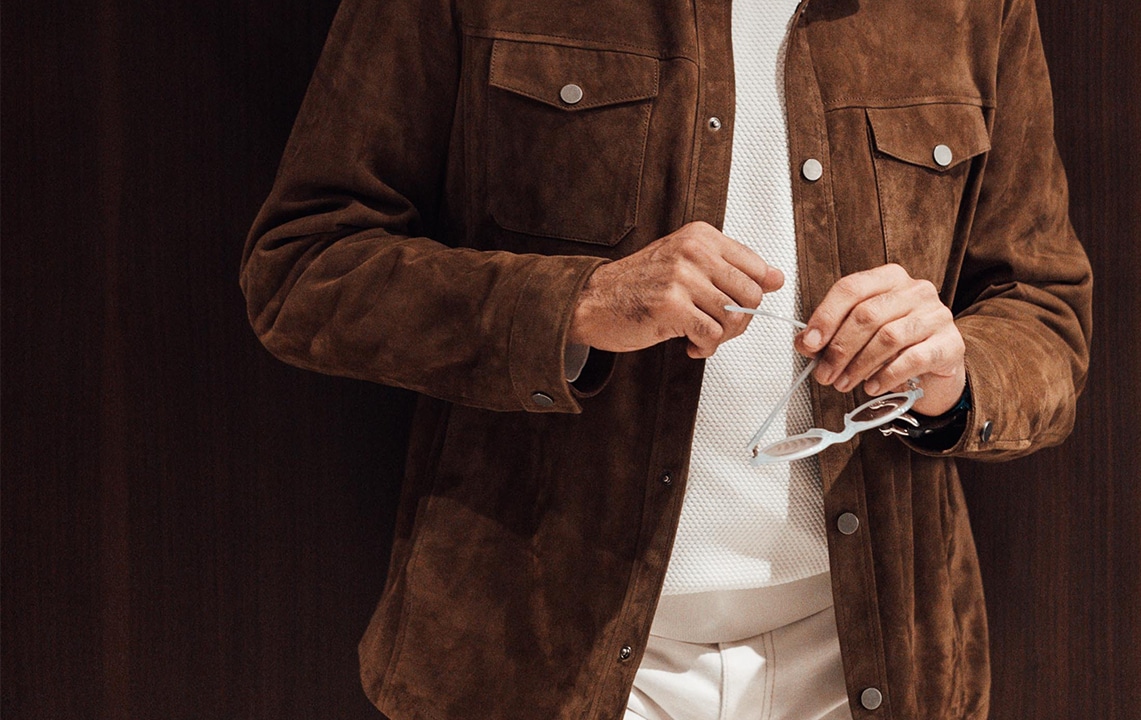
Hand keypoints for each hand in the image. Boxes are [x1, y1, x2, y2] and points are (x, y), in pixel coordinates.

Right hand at [569, 221, 784, 358]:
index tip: (739, 305)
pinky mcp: (671, 306)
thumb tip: (776, 278)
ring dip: (721, 337)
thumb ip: (728, 267)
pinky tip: (690, 345)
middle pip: (751, 295)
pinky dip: (705, 348)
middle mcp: (693, 252)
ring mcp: (682, 277)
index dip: (754, 295)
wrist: (591, 301)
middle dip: (741, 320)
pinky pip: (711, 335)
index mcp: (700, 236)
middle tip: (719, 328)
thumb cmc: (637, 285)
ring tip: (701, 336)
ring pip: (733, 317)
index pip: (756, 266)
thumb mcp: (683, 263)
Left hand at [794, 264, 965, 415]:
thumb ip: (831, 334)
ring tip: (844, 383)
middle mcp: (915, 290)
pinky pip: (914, 358)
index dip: (825, 317)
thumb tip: (806, 343)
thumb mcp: (859, 334)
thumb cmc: (893, 343)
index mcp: (888, 278)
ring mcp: (936, 315)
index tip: (810, 344)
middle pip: (867, 314)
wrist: (935, 364)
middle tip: (825, 374)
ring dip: (859, 365)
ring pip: (888, 337)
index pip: (850, 288)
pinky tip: (872, 386)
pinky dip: (887, 375)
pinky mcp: (950, 343)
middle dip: (839, 349)